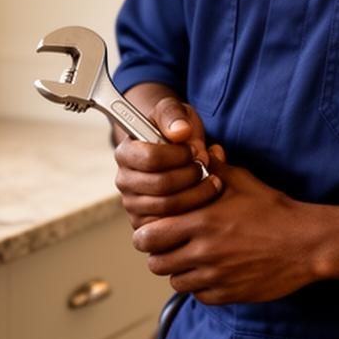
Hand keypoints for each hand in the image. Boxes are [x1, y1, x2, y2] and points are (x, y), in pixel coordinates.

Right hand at [113, 96, 220, 228]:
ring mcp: (134, 205)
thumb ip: (174, 116)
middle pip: (161, 185)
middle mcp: (124, 181)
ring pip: (168, 208)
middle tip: (206, 166)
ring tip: (214, 180)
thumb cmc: (174, 130)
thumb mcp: (174, 112)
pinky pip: (172, 226)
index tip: (195, 149)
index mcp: (125, 153)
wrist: (176, 150)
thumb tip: (180, 132)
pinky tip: (207, 197)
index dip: (179, 155)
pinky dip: (195, 213)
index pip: (150, 158)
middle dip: (191, 175)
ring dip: (198, 194)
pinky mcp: (148, 224)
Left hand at [133, 147, 322, 304]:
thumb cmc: (274, 210)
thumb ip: (214, 169)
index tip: (155, 229)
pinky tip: (212, 272)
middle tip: (170, 246)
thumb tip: (199, 151)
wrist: (306, 243)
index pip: (148, 236)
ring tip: (192, 259)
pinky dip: (200, 286)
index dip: (147, 233)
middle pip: (155, 263)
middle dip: (159, 254)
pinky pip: (199, 296)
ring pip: (175, 281)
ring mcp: (215, 276)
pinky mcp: (228, 294)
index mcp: (201, 221)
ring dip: (179, 271)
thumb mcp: (242, 182)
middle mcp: (203, 252)